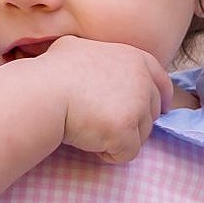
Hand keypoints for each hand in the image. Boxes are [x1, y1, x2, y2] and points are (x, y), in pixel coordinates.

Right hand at [24, 36, 174, 164]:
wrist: (42, 93)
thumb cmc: (52, 72)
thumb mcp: (78, 48)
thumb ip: (96, 55)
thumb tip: (84, 54)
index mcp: (134, 58)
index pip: (161, 81)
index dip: (161, 98)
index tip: (160, 110)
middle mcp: (141, 80)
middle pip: (152, 112)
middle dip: (133, 122)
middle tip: (105, 123)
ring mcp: (136, 105)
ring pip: (141, 135)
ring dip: (119, 138)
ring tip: (92, 129)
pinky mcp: (126, 129)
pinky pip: (127, 153)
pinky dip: (110, 153)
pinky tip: (90, 142)